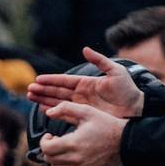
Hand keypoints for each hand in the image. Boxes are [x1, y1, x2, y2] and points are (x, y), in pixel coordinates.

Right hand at [27, 48, 143, 118]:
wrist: (135, 109)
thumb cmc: (127, 90)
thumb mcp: (115, 71)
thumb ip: (99, 60)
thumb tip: (85, 49)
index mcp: (86, 82)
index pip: (64, 81)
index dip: (51, 80)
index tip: (37, 80)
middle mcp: (81, 94)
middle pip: (57, 91)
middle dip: (42, 90)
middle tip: (29, 90)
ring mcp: (81, 105)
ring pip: (57, 101)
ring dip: (43, 99)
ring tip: (30, 97)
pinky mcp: (83, 115)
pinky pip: (64, 112)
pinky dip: (53, 110)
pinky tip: (43, 109)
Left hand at [39, 102, 126, 165]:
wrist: (126, 141)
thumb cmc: (107, 125)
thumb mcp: (87, 111)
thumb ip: (65, 109)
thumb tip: (48, 112)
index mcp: (73, 144)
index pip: (46, 149)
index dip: (44, 141)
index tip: (50, 135)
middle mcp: (75, 159)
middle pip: (49, 159)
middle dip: (49, 149)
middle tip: (57, 140)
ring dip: (56, 158)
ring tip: (65, 148)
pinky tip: (72, 157)